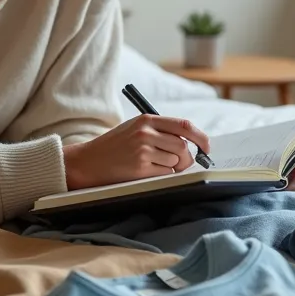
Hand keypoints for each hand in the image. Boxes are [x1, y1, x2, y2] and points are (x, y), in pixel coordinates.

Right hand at [62, 114, 211, 189]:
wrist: (87, 161)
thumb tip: (192, 144)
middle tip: (181, 163)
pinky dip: (162, 176)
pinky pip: (165, 174)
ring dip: (171, 167)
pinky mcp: (139, 169)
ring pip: (175, 162)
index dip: (201, 137)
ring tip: (153, 166)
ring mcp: (142, 151)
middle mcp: (145, 133)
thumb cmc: (115, 146)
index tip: (207, 147)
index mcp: (146, 119)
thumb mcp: (135, 129)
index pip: (184, 125)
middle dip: (187, 158)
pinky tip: (146, 172)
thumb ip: (160, 131)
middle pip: (183, 146)